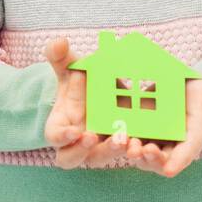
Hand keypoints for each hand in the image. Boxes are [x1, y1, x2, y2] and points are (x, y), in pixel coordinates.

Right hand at [43, 38, 166, 170]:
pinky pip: (124, 155)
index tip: (76, 131)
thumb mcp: (70, 68)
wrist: (98, 90)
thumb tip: (58, 43)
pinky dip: (134, 152)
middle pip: (75, 157)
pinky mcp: (118, 147)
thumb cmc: (79, 82)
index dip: (63, 137)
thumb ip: (61, 56)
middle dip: (88, 150)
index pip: (55, 137)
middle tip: (104, 138)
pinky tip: (147, 144)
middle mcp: (76, 142)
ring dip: (114, 152)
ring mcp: (97, 147)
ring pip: (101, 158)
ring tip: (128, 139)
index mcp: (60, 125)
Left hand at [125, 76, 201, 177]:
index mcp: (192, 139)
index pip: (186, 154)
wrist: (185, 90)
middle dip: (151, 159)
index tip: (169, 169)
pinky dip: (122, 142)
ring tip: (127, 143)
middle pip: (161, 160)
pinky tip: (113, 135)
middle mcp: (172, 145)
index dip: (177, 161)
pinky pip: (129, 141)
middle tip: (141, 151)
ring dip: (134, 153)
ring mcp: (155, 141)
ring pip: (142, 154)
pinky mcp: (140, 133)